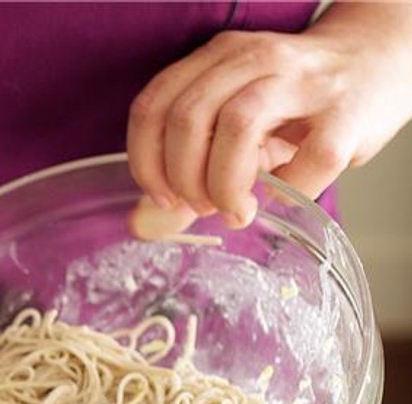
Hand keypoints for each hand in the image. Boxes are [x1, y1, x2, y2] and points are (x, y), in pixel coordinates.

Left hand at [127, 4, 411, 228]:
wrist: (383, 58)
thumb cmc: (300, 98)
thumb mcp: (238, 113)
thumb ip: (193, 159)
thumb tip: (147, 221)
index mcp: (222, 57)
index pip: (155, 105)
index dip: (146, 160)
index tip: (161, 195)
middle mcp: (258, 59)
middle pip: (188, 118)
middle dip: (182, 177)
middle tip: (200, 205)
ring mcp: (304, 83)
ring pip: (236, 127)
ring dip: (223, 184)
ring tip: (233, 208)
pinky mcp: (345, 116)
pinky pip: (302, 165)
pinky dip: (283, 194)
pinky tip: (281, 197)